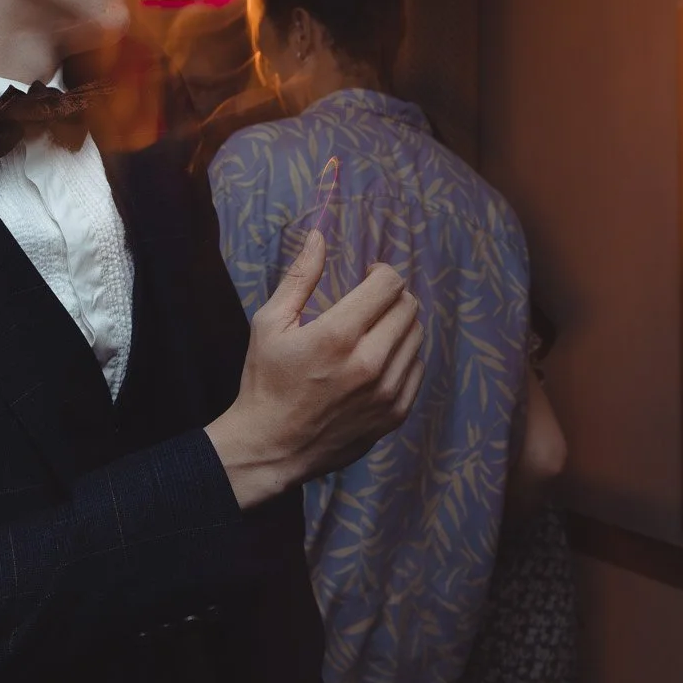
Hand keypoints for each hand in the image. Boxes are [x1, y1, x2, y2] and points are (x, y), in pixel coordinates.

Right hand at [207, 230, 423, 507]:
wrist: (272, 447)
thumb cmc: (265, 381)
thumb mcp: (270, 323)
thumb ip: (299, 277)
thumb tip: (319, 236)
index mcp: (338, 335)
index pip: (388, 284)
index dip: (382, 272)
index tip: (368, 276)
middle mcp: (370, 362)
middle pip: (408, 307)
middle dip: (392, 295)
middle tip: (371, 300)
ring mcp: (387, 392)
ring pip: (416, 337)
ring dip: (400, 323)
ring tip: (374, 329)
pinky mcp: (395, 414)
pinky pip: (417, 369)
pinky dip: (404, 355)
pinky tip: (379, 357)